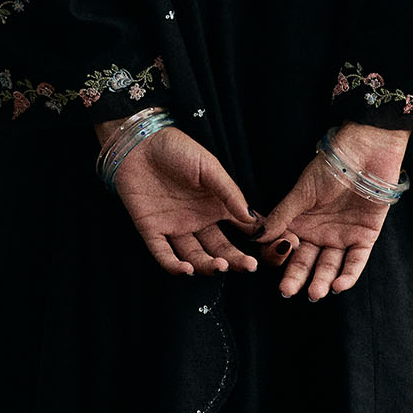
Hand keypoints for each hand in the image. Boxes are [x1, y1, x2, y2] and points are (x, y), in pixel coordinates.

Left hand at [98, 115, 262, 276]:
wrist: (138, 142)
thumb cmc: (176, 149)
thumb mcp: (209, 167)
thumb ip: (229, 192)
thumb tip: (252, 219)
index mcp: (217, 205)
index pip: (242, 228)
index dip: (257, 240)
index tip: (274, 249)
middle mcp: (199, 220)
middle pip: (220, 248)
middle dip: (235, 260)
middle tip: (249, 267)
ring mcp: (175, 227)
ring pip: (195, 255)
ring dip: (208, 265)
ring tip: (220, 267)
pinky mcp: (151, 230)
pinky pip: (163, 253)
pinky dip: (175, 265)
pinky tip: (188, 270)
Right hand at [256, 123, 409, 300]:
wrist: (364, 152)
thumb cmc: (330, 165)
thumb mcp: (301, 191)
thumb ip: (281, 216)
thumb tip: (255, 237)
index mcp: (299, 223)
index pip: (284, 248)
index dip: (279, 255)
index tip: (278, 255)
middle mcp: (318, 234)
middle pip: (305, 263)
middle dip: (296, 278)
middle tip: (288, 291)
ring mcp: (341, 237)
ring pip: (329, 266)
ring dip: (321, 281)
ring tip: (314, 293)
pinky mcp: (364, 237)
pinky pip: (355, 261)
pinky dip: (347, 275)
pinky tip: (337, 286)